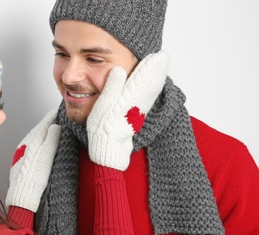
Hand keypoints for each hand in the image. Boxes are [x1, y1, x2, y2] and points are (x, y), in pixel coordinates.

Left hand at [5, 110, 60, 211]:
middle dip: (48, 124)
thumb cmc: (33, 179)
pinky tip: (45, 147)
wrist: (22, 196)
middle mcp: (24, 147)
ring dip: (44, 134)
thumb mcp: (46, 156)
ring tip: (54, 130)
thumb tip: (55, 126)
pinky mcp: (23, 162)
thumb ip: (51, 140)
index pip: (43, 125)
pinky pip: (33, 147)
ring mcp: (22, 154)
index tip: (58, 113)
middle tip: (58, 119)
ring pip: (35, 139)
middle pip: (39, 131)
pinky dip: (41, 143)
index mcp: (30, 142)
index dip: (51, 119)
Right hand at [87, 51, 168, 169]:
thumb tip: (118, 70)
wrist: (109, 147)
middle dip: (157, 69)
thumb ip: (112, 88)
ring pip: (151, 91)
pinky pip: (149, 98)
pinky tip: (155, 83)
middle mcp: (138, 104)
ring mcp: (139, 111)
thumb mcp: (103, 106)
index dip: (150, 67)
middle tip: (163, 55)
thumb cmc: (103, 128)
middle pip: (151, 83)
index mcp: (129, 99)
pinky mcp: (138, 116)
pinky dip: (154, 88)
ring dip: (157, 77)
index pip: (143, 79)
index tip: (157, 55)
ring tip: (161, 65)